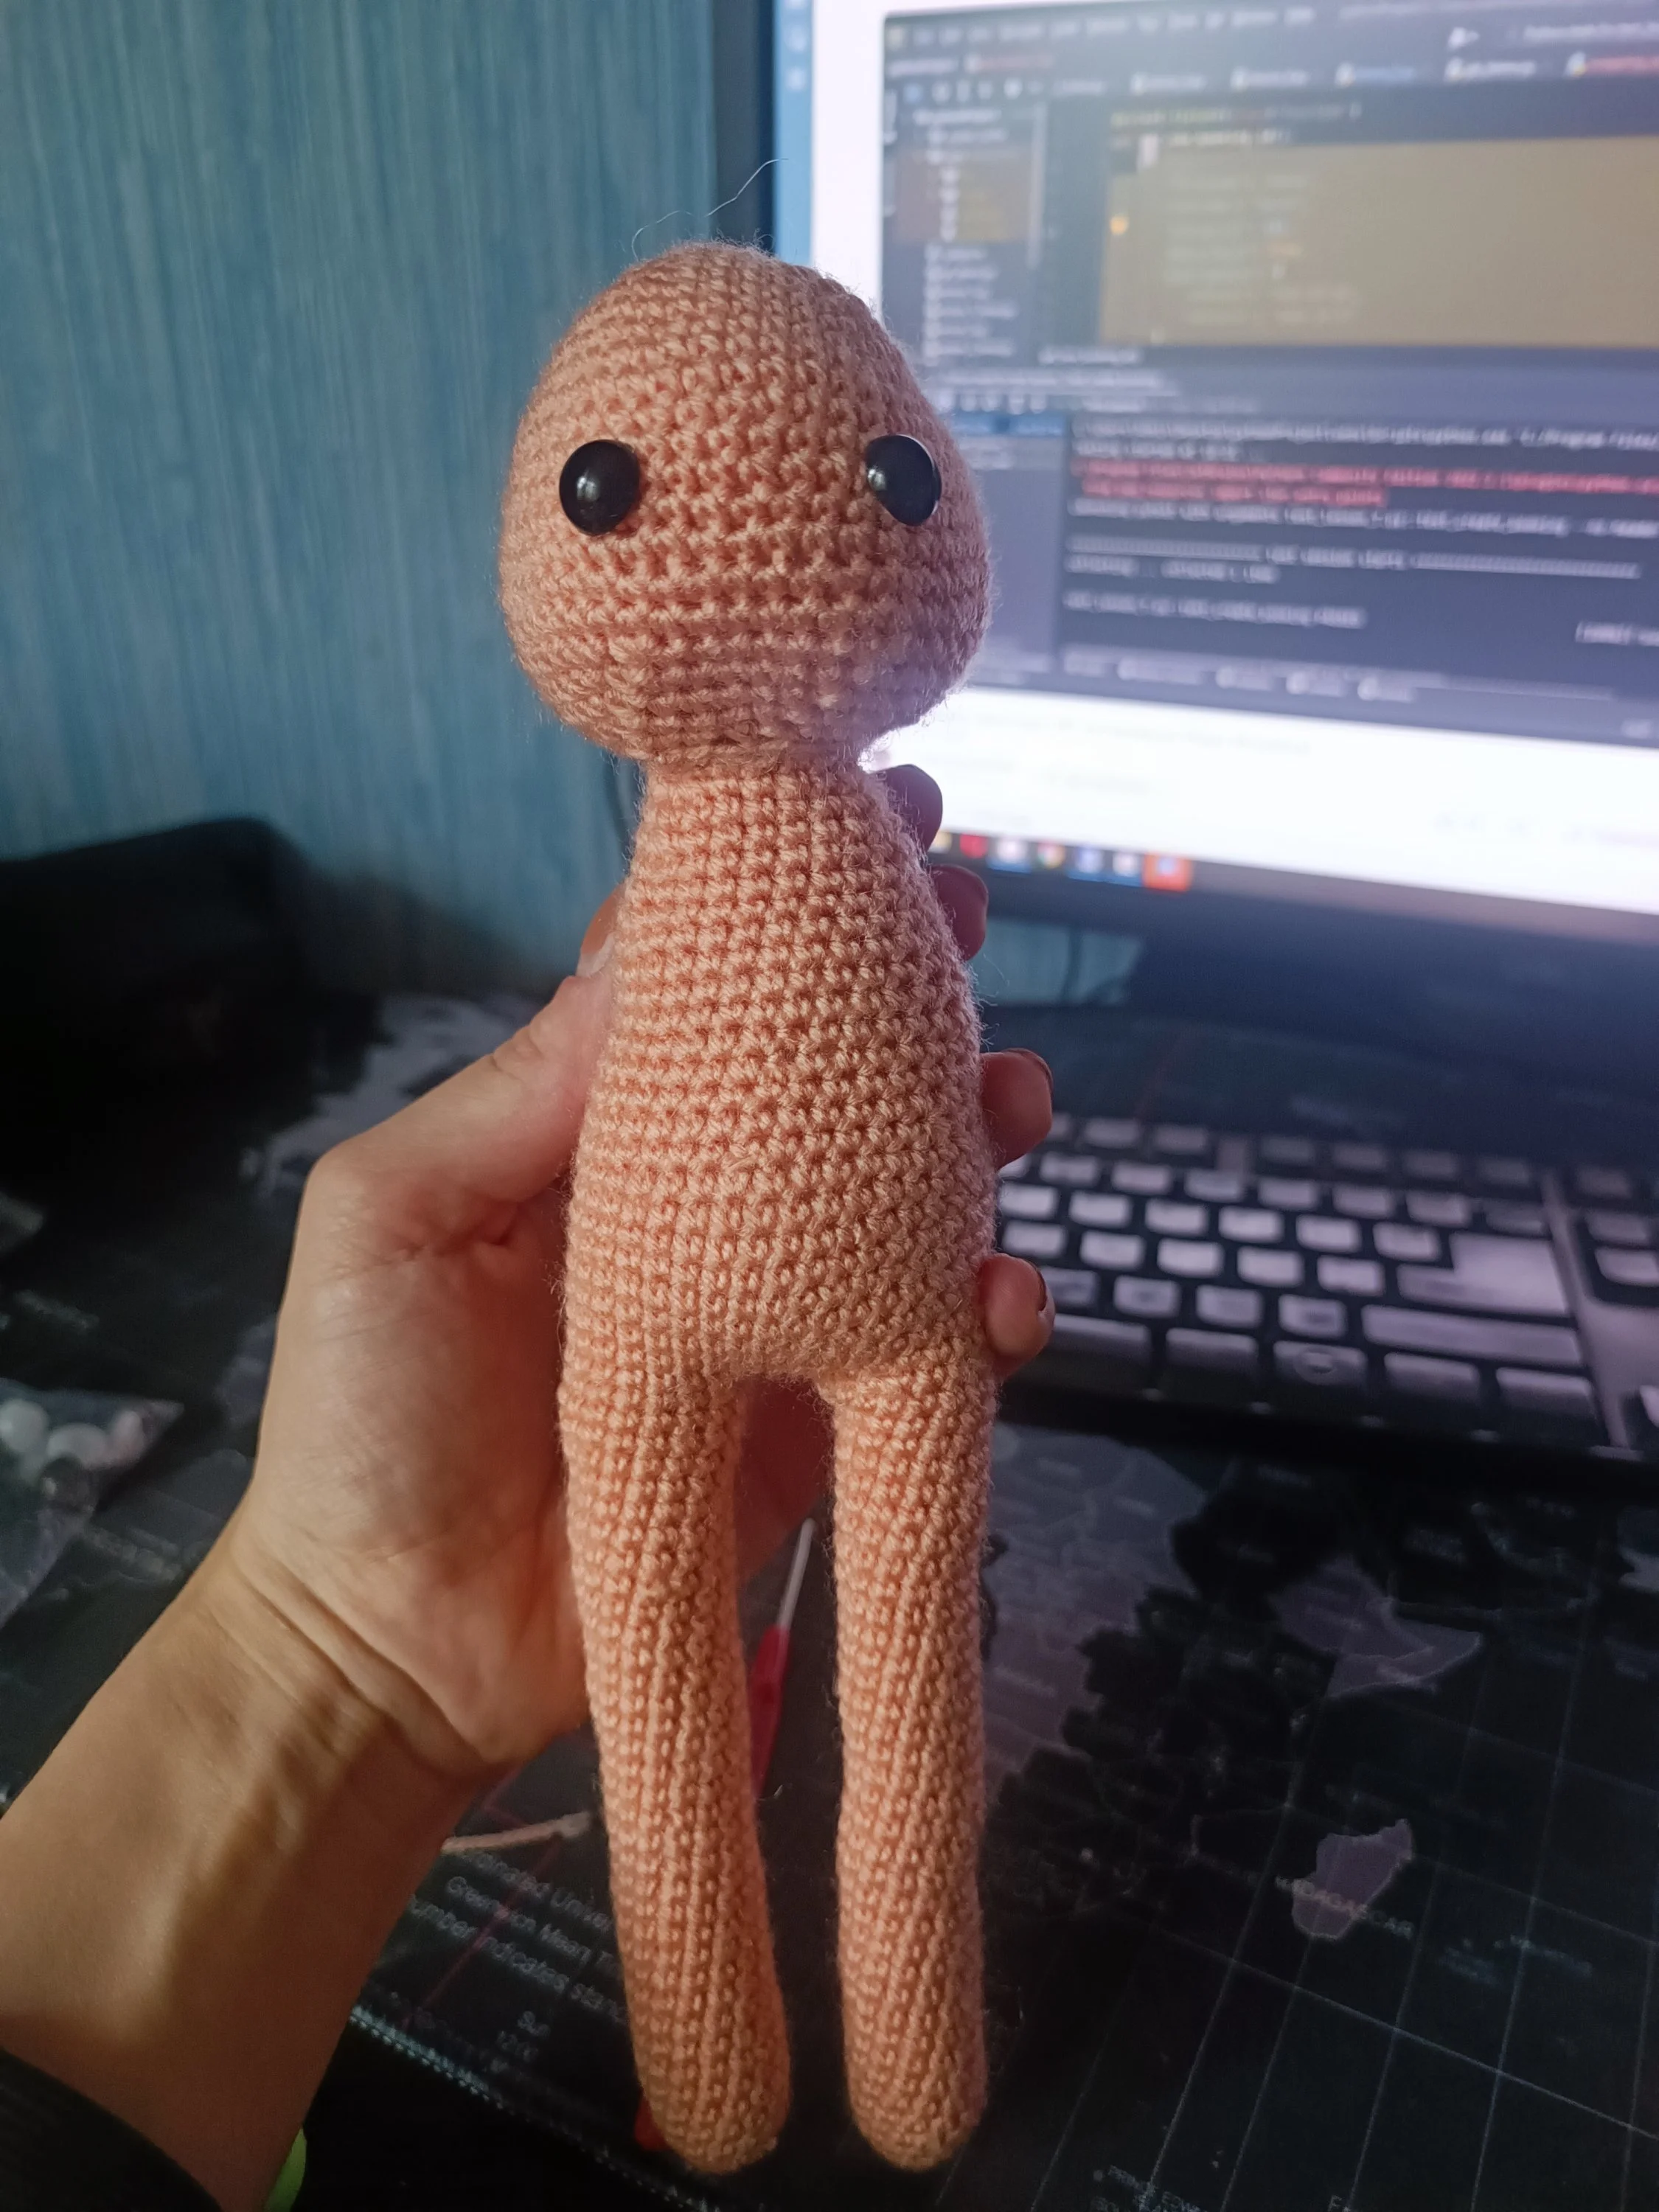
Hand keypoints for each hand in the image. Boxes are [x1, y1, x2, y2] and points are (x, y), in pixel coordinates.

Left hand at [221, 767, 1053, 1783]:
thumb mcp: (400, 1211)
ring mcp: (766, 1311)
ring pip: (896, 1194)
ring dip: (972, 1130)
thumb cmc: (365, 1407)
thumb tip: (654, 942)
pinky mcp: (819, 1418)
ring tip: (1014, 1098)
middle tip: (968, 918)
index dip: (767, 911)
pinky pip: (925, 1346)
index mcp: (583, 1135)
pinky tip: (1002, 1292)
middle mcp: (689, 1204)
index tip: (855, 817)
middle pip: (818, 1077)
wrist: (392, 1640)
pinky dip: (986, 1309)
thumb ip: (529, 1086)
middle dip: (902, 989)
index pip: (692, 994)